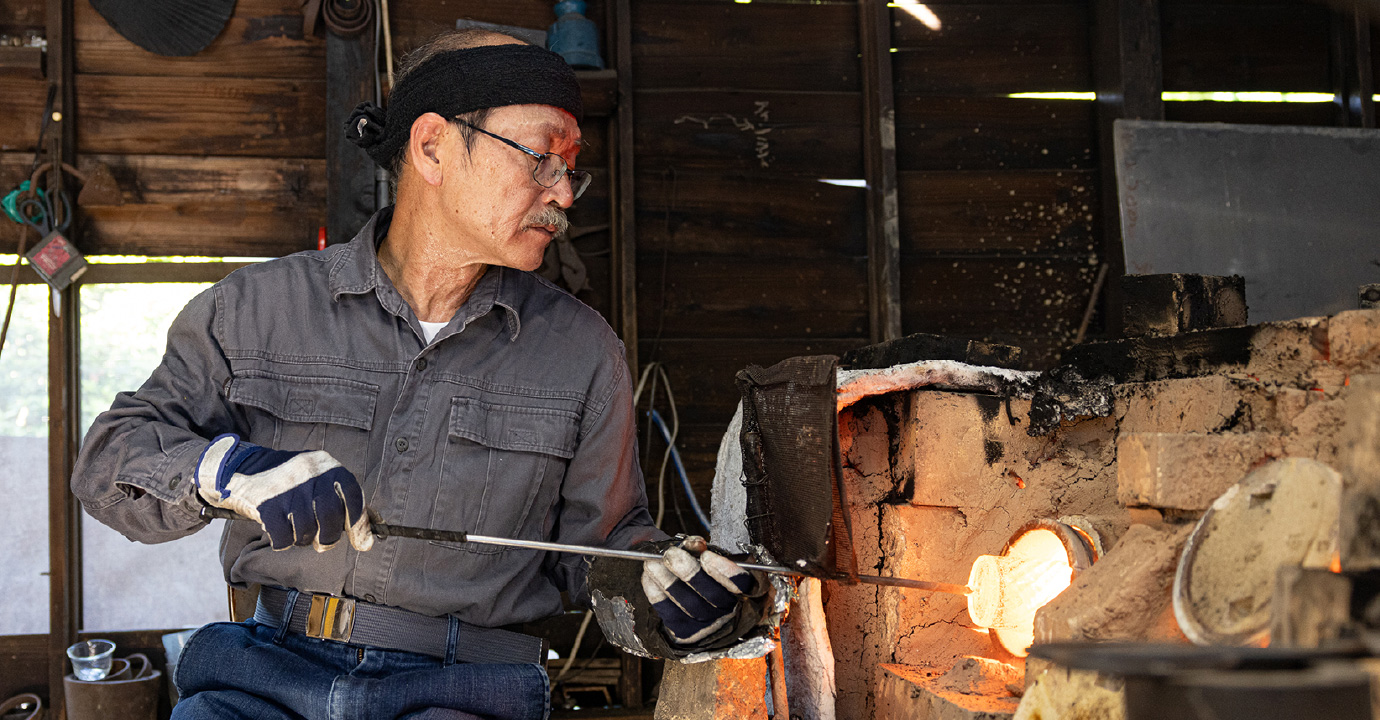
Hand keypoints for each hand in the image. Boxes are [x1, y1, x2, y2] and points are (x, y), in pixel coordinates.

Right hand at [194, 433, 373, 552]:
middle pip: (331, 519)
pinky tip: (279, 532)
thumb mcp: (319, 479)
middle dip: (329, 538)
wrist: (244, 468)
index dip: (359, 525)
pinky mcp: (266, 504)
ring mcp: (287, 488)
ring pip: (306, 532)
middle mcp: (310, 473)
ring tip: (295, 530)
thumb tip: (367, 540)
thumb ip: (342, 502)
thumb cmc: (291, 482)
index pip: (353, 498)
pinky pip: (283, 538)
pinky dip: (282, 542)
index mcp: (328, 465)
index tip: (363, 544)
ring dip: (302, 539)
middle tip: (321, 542)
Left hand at [641, 536, 760, 645]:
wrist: (695, 593)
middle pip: (712, 596)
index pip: (742, 586)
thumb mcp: (716, 557)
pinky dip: (658, 596)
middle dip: (689, 573)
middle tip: (670, 554)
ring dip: (668, 582)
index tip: (705, 555)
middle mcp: (732, 613)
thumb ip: (707, 550)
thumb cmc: (708, 571)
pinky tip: (649, 578)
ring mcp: (710, 626)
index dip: (725, 572)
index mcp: (748, 593)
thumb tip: (695, 544)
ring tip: (652, 562)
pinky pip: (672, 616)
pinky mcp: (688, 633)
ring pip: (690, 606)